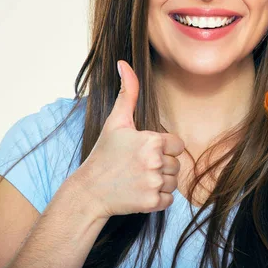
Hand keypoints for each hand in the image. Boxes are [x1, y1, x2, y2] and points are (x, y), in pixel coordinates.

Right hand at [72, 60, 184, 218]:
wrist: (89, 190)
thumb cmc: (104, 153)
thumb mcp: (116, 121)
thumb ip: (128, 92)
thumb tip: (124, 64)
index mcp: (151, 140)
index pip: (178, 144)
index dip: (164, 147)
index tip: (145, 151)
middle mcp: (155, 162)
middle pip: (176, 164)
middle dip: (161, 165)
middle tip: (138, 166)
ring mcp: (154, 184)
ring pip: (174, 182)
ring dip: (160, 181)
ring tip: (138, 178)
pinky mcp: (153, 203)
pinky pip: (169, 199)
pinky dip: (158, 198)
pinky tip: (140, 191)